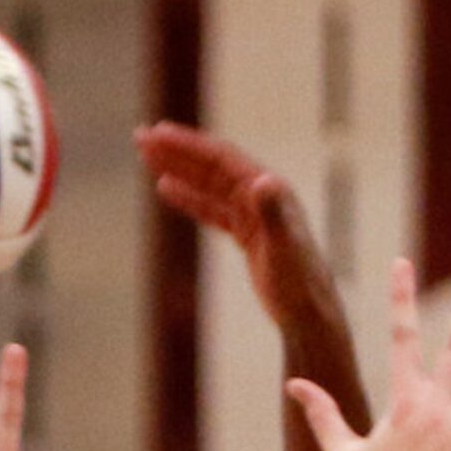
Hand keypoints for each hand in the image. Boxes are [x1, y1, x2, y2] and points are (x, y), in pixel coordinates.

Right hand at [135, 122, 340, 331]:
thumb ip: (272, 214)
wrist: (309, 316)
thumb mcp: (283, 248)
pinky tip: (165, 188)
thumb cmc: (299, 285)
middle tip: (141, 137)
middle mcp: (263, 195)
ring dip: (179, 168)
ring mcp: (255, 215)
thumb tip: (261, 180)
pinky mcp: (248, 236)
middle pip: (212, 165)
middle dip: (177, 150)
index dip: (190, 145)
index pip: (222, 159)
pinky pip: (214, 209)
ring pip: (210, 185)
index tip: (158, 134)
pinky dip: (190, 198)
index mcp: (271, 190)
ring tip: (146, 156)